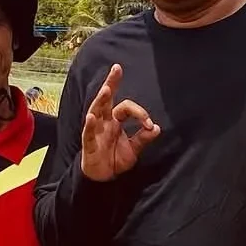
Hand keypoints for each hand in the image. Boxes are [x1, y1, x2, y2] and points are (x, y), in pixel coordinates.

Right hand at [81, 64, 159, 182]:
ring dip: (101, 100)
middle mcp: (104, 121)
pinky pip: (88, 133)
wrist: (104, 178)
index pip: (127, 108)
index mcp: (115, 120)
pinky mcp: (89, 143)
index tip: (149, 125)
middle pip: (106, 99)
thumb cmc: (115, 159)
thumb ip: (143, 138)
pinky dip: (89, 125)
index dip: (140, 113)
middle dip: (111, 83)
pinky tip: (91, 117)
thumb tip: (156, 128)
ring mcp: (95, 130)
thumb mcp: (134, 149)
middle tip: (116, 68)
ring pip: (96, 111)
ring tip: (107, 89)